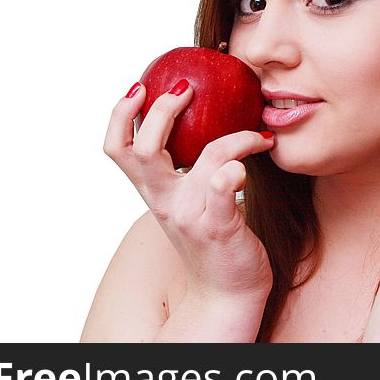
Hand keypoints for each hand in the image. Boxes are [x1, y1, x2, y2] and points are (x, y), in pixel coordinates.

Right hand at [103, 80, 274, 304]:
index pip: (118, 148)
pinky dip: (238, 163)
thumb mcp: (187, 200)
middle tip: (186, 87)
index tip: (139, 86)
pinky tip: (261, 146)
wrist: (226, 293)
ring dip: (234, 135)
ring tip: (256, 133)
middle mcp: (165, 202)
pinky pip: (224, 187)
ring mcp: (190, 215)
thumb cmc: (213, 239)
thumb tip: (199, 116)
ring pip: (204, 158)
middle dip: (160, 109)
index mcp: (154, 192)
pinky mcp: (219, 226)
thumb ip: (184, 168)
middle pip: (142, 149)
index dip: (121, 114)